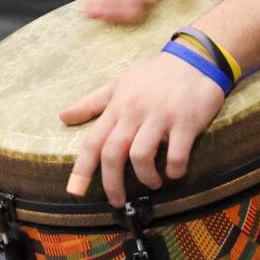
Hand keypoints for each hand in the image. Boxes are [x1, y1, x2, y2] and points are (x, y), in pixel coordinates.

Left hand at [59, 50, 226, 206]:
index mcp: (118, 106)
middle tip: (117, 200)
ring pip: (141, 155)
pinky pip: (176, 154)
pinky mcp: (186, 122)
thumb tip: (63, 117)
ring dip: (146, 177)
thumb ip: (92, 103)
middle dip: (112, 183)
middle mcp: (135, 112)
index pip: (93, 141)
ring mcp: (161, 117)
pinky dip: (174, 169)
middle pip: (113, 153)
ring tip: (152, 182)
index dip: (82, 168)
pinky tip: (175, 171)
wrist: (195, 58)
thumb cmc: (154, 75)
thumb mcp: (119, 84)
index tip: (75, 191)